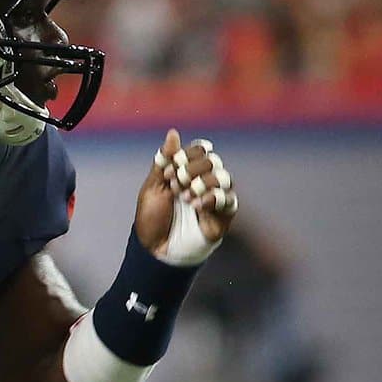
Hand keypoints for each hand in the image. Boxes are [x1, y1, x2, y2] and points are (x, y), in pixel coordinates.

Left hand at [135, 129, 238, 260]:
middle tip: (175, 184)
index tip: (168, 171)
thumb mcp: (152, 187)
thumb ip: (164, 161)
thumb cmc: (152, 218)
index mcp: (188, 173)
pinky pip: (229, 200)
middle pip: (213, 161)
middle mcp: (205, 182)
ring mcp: (215, 199)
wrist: (155, 249)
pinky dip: (213, 198)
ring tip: (184, 196)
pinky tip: (196, 205)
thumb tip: (173, 133)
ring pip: (223, 177)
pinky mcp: (223, 217)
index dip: (186, 155)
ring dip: (202, 182)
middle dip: (191, 169)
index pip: (201, 150)